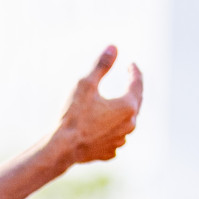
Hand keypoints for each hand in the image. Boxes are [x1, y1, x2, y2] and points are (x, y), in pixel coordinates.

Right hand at [55, 45, 142, 164]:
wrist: (61, 149)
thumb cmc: (73, 116)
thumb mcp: (85, 84)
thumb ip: (101, 65)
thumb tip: (114, 47)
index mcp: (127, 106)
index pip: (137, 84)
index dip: (134, 72)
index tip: (130, 65)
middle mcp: (129, 124)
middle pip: (136, 103)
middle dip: (132, 90)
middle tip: (130, 80)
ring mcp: (119, 140)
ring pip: (127, 122)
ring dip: (124, 112)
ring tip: (118, 105)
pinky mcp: (108, 152)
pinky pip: (116, 138)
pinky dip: (114, 131)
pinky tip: (108, 130)